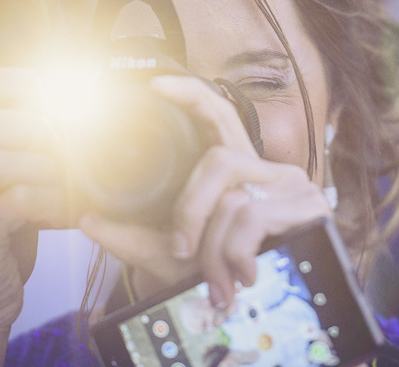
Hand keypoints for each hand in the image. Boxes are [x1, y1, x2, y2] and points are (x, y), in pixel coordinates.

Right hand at [0, 67, 70, 364]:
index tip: (47, 85)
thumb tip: (65, 110)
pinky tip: (66, 209)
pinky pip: (13, 201)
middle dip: (34, 124)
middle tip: (68, 139)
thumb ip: (15, 150)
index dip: (3, 82)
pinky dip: (49, 198)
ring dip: (45, 162)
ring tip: (69, 177)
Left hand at [79, 75, 331, 307]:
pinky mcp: (310, 208)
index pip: (220, 116)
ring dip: (214, 244)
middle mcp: (267, 172)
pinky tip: (243, 272)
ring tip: (216, 277)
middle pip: (219, 160)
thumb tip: (88, 220)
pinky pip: (253, 217)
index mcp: (238, 172)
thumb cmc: (223, 277)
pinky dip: (235, 250)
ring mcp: (293, 187)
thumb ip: (131, 238)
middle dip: (191, 210)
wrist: (263, 313)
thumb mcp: (172, 258)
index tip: (156, 85)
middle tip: (182, 249)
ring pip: (233, 195)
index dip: (192, 94)